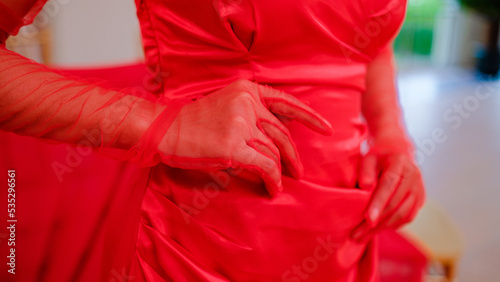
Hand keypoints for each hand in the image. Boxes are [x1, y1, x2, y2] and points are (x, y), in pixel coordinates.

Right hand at [158, 79, 331, 195]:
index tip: (326, 128)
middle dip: (293, 154)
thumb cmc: (193, 121)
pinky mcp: (234, 146)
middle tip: (300, 170)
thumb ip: (252, 114)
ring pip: (274, 152)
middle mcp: (247, 103)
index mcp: (247, 90)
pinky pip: (265, 166)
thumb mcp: (225, 105)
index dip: (309, 117)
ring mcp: (241, 123)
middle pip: (282, 134)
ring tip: (283, 182)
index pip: (286, 103)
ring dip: (282, 170)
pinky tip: (273, 188)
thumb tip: (276, 138)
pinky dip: (273, 179)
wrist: (165, 129)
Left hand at [351, 151, 424, 241]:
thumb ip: (365, 171)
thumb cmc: (378, 157)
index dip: (379, 204)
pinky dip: (392, 226)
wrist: (397, 153)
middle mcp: (413, 177)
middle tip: (357, 234)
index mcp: (399, 164)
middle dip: (376, 222)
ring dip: (383, 228)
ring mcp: (419, 189)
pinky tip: (377, 230)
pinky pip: (408, 217)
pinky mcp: (420, 199)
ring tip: (363, 237)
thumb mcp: (368, 158)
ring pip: (402, 214)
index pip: (389, 186)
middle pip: (395, 204)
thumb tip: (365, 187)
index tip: (368, 219)